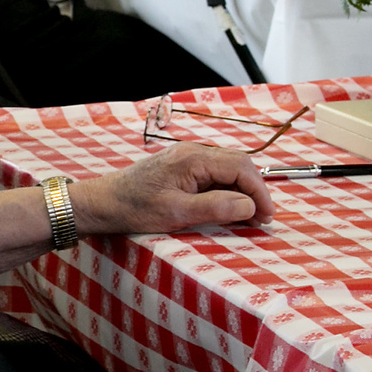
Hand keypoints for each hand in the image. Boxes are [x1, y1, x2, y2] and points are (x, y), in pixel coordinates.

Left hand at [72, 145, 273, 235]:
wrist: (103, 203)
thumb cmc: (135, 208)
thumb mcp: (177, 213)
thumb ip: (216, 207)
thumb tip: (250, 205)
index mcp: (194, 158)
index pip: (241, 167)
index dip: (260, 192)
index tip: (268, 215)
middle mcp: (193, 152)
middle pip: (238, 165)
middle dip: (255, 191)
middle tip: (263, 219)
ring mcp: (187, 158)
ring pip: (228, 170)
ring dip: (242, 192)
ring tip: (251, 218)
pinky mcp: (182, 168)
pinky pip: (214, 175)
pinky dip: (228, 191)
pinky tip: (230, 209)